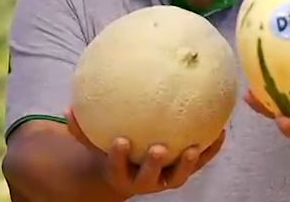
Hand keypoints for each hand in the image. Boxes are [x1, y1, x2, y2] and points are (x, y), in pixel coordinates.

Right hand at [64, 108, 224, 196]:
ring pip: (178, 177)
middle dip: (154, 165)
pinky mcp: (184, 170)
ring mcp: (166, 178)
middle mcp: (144, 180)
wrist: (129, 172)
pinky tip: (222, 131)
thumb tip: (66, 108)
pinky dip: (212, 149)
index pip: (117, 168)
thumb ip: (82, 128)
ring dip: (188, 164)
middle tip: (159, 148)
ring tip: (195, 147)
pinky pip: (201, 162)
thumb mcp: (95, 141)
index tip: (120, 141)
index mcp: (120, 173)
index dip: (118, 157)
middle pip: (149, 179)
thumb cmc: (110, 150)